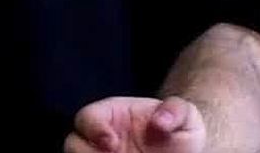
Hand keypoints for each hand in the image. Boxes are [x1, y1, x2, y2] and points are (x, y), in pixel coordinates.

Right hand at [65, 96, 206, 152]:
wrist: (182, 151)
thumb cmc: (179, 129)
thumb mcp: (185, 115)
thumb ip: (175, 111)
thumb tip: (160, 121)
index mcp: (113, 114)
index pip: (88, 116)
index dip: (94, 129)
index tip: (112, 143)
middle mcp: (100, 137)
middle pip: (73, 143)